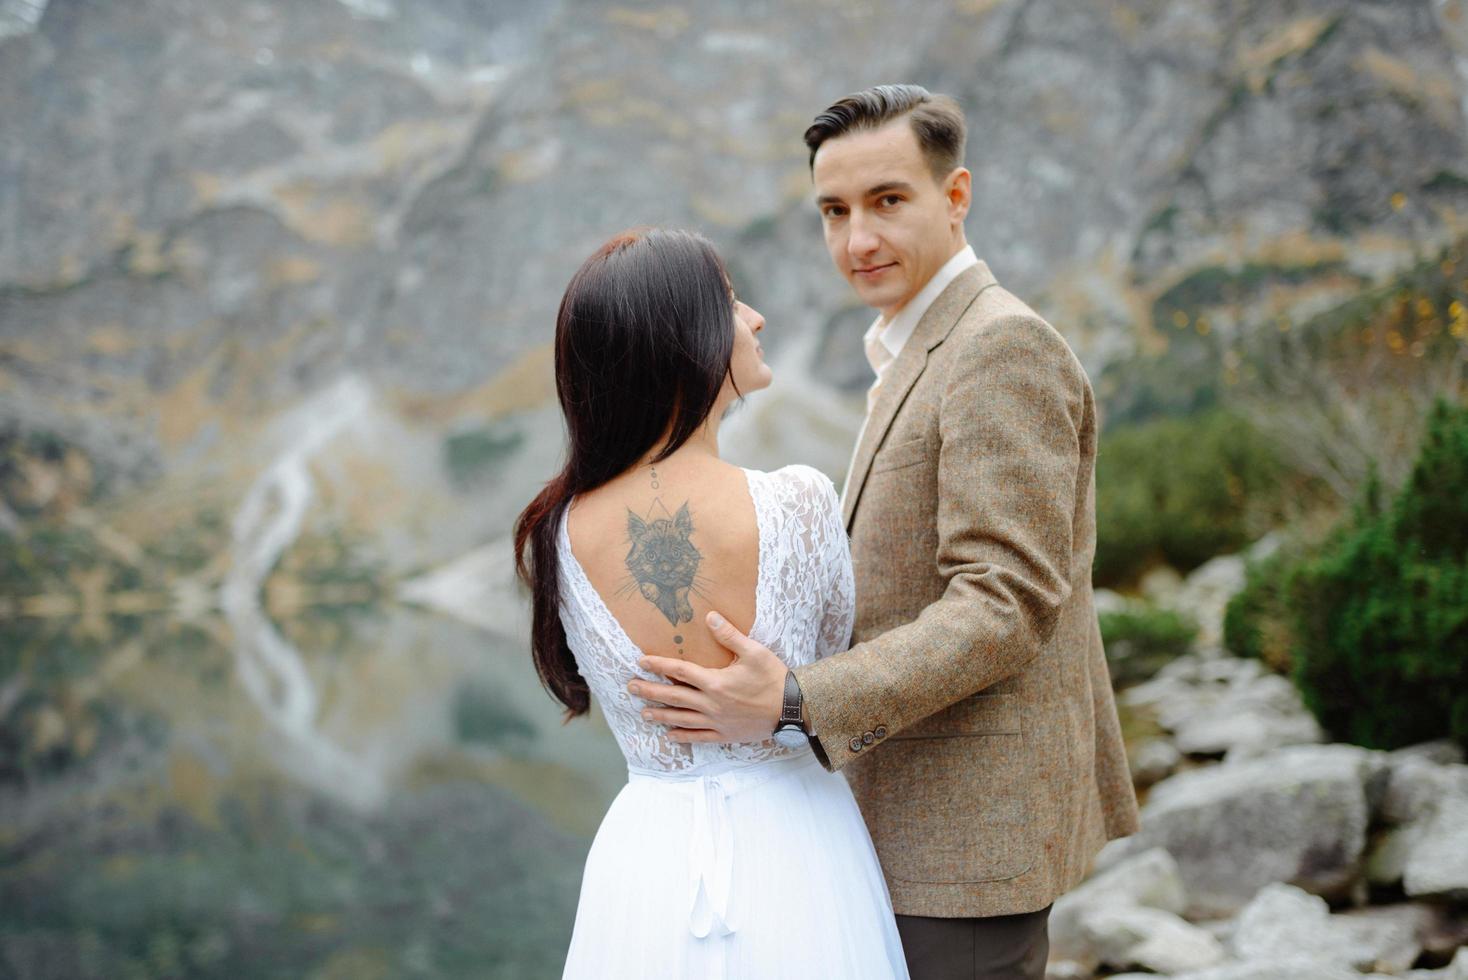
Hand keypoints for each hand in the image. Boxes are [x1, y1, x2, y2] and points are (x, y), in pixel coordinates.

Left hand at [628, 611, 786, 742]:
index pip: (679, 671)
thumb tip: (710, 617)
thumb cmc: (774, 678)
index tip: (641, 661)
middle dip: (650, 691)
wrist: (792, 709)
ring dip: (660, 716)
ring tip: (643, 713)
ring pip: (681, 719)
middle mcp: (710, 704)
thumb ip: (729, 635)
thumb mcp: (754, 652)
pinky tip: (669, 737)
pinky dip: (682, 737)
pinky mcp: (725, 735)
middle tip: (630, 687)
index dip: (658, 665)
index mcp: (715, 682)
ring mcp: (716, 722)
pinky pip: (698, 737)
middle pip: (673, 697)